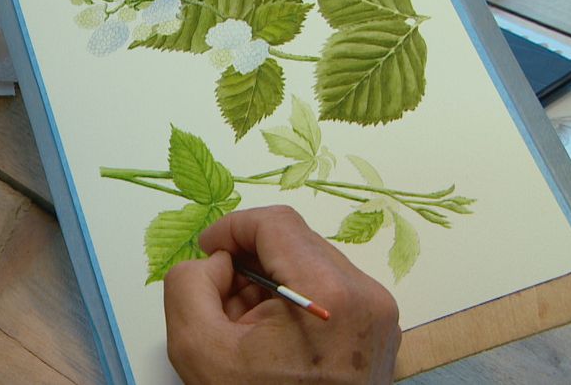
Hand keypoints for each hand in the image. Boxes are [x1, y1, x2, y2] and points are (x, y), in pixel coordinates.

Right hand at [164, 206, 400, 383]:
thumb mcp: (199, 348)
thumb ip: (190, 283)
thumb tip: (216, 262)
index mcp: (329, 295)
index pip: (276, 224)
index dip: (232, 227)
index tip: (207, 251)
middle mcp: (366, 297)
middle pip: (295, 241)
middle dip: (249, 260)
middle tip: (222, 299)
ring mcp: (379, 315)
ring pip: (312, 263)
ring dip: (270, 280)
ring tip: (248, 326)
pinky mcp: (380, 331)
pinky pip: (330, 289)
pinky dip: (294, 299)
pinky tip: (273, 336)